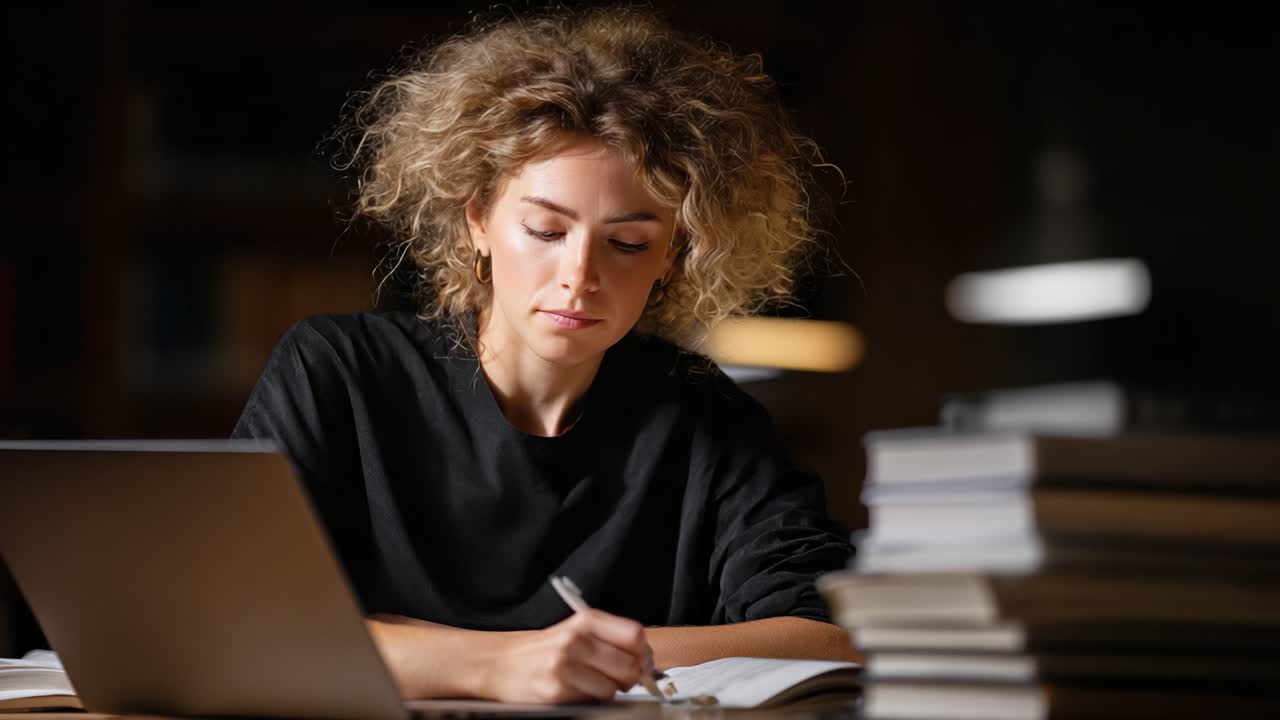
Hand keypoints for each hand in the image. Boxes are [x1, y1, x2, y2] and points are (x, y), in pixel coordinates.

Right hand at [481, 609, 653, 703]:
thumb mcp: (577, 631)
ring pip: (612, 689)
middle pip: (629, 665)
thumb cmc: (544, 649)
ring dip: (607, 692)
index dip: (645, 654)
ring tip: (589, 684)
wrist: (500, 663)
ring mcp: (564, 666)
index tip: (643, 664)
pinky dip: (588, 701)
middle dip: (630, 678)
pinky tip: (574, 691)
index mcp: (586, 621)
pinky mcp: (555, 691)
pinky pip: (590, 702)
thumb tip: (648, 661)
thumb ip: (612, 640)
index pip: (634, 635)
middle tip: (618, 679)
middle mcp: (575, 639)